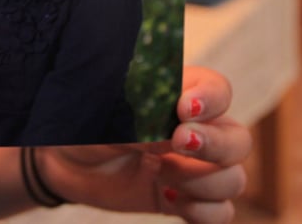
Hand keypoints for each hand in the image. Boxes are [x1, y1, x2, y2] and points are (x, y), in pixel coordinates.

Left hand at [38, 66, 251, 222]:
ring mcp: (193, 167)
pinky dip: (202, 211)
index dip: (212, 100)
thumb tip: (173, 142)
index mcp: (181, 94)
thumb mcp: (108, 117)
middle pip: (239, 139)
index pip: (219, 90)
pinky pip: (220, 212)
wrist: (62, 159)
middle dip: (215, 146)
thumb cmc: (85, 122)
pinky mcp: (184, 199)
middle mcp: (197, 129)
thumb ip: (143, 126)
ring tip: (160, 173)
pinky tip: (167, 197)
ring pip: (234, 179)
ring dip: (202, 182)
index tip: (184, 110)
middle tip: (179, 144)